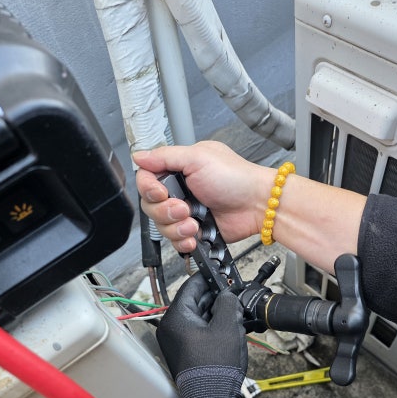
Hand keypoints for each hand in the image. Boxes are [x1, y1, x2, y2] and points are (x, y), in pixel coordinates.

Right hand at [133, 141, 273, 251]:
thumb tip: (139, 155)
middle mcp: (179, 191)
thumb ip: (165, 156)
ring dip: (176, 227)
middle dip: (165, 211)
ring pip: (161, 226)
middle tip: (183, 208)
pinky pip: (175, 242)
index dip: (148, 189)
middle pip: (150, 206)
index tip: (161, 193)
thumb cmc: (235, 178)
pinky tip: (195, 236)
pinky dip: (183, 241)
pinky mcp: (194, 231)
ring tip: (194, 223)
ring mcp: (186, 213)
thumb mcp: (197, 158)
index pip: (146, 179)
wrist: (257, 205)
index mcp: (177, 170)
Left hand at [156, 273, 251, 397]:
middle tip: (234, 293)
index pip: (191, 287)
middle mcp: (171, 328)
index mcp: (175, 318)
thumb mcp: (227, 326)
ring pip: (199, 317)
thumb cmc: (216, 366)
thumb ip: (227, 303)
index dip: (209, 278)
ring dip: (217, 312)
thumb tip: (228, 295)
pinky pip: (199, 331)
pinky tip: (230, 326)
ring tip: (236, 311)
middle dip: (216, 297)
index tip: (221, 274)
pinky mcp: (186, 352)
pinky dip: (214, 326)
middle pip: (195, 302)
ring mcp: (177, 342)